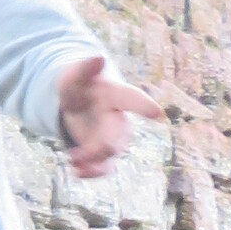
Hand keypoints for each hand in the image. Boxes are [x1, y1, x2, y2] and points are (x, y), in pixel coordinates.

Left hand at [55, 55, 162, 178]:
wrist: (77, 103)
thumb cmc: (79, 86)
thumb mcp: (74, 76)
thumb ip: (84, 69)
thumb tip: (98, 57)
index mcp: (115, 95)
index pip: (133, 99)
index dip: (144, 105)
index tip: (158, 113)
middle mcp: (119, 118)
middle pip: (119, 137)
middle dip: (101, 147)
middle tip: (76, 154)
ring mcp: (113, 137)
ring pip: (112, 156)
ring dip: (93, 164)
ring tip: (72, 162)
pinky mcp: (103, 152)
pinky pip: (105, 167)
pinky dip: (91, 172)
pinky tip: (74, 172)